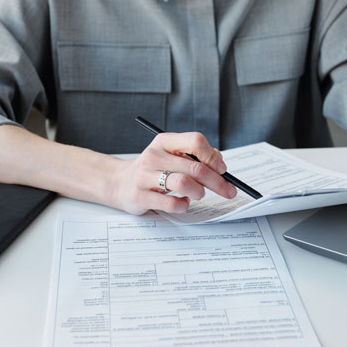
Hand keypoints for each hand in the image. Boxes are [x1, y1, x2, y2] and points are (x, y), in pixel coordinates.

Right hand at [109, 132, 236, 214]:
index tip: (222, 169)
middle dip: (217, 182)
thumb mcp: (170, 155)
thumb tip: (219, 163)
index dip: (213, 157)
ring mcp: (146, 177)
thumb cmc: (152, 169)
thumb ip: (194, 156)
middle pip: (196, 167)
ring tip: (198, 194)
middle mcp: (154, 156)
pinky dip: (184, 205)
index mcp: (164, 141)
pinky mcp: (141, 197)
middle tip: (227, 190)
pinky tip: (182, 202)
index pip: (195, 141)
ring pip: (184, 183)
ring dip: (199, 192)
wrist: (119, 182)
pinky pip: (172, 203)